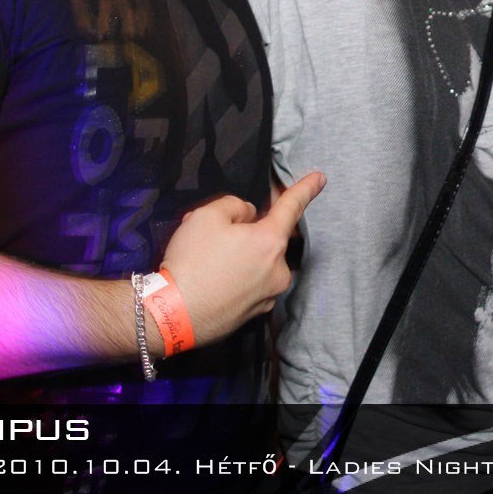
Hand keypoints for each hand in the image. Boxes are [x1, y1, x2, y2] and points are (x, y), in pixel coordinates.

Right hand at [159, 172, 326, 347]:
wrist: (172, 314)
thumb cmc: (192, 261)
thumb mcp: (208, 215)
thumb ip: (236, 206)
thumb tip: (249, 216)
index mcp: (271, 242)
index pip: (292, 207)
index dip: (306, 189)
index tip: (320, 179)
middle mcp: (277, 271)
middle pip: (271, 238)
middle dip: (252, 230)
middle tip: (222, 229)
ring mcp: (268, 295)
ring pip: (260, 263)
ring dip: (243, 255)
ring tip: (208, 257)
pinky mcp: (254, 314)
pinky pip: (251, 284)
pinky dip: (238, 277)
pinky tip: (213, 278)